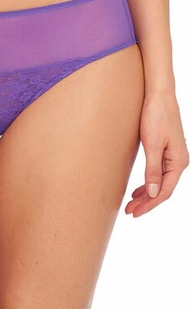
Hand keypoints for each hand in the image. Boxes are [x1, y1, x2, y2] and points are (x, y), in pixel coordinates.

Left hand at [125, 91, 188, 216]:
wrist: (159, 95)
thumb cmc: (156, 117)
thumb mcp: (152, 145)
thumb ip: (152, 170)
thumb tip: (152, 193)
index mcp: (178, 162)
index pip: (164, 192)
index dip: (149, 204)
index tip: (134, 213)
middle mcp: (178, 161)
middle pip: (162, 189)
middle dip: (145, 202)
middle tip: (128, 211)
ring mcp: (172, 156)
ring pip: (160, 182)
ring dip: (146, 193)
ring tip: (131, 203)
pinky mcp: (165, 149)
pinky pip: (158, 172)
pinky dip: (148, 182)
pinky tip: (139, 187)